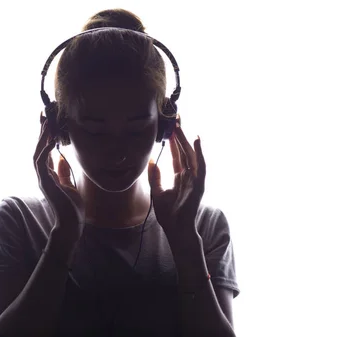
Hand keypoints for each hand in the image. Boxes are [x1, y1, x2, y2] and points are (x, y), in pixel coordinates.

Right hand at [34, 113, 84, 241]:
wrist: (71, 223)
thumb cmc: (72, 207)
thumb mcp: (69, 184)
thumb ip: (63, 172)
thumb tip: (61, 158)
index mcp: (49, 175)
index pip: (45, 151)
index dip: (46, 137)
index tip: (49, 122)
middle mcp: (43, 175)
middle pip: (38, 149)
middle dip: (41, 132)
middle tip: (44, 115)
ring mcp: (42, 179)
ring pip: (37, 153)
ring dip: (41, 138)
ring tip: (47, 123)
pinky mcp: (45, 183)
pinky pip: (41, 162)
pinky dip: (46, 150)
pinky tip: (52, 140)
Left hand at [147, 122, 205, 241]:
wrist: (175, 229)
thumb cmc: (168, 214)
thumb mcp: (157, 191)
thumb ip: (155, 176)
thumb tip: (152, 160)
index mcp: (180, 177)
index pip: (177, 154)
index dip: (173, 141)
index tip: (169, 127)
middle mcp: (189, 175)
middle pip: (184, 151)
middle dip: (179, 135)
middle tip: (175, 118)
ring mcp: (195, 179)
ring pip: (191, 154)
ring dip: (186, 139)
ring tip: (180, 125)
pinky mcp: (199, 184)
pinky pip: (200, 165)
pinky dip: (199, 152)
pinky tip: (196, 139)